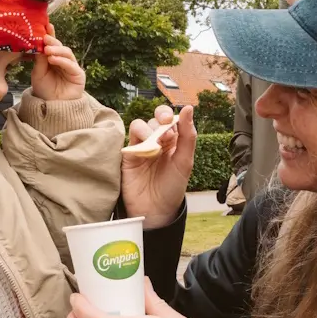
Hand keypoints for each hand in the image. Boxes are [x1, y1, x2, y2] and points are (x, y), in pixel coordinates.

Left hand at [31, 31, 85, 101]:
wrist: (51, 107)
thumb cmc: (44, 90)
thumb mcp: (38, 73)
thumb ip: (40, 60)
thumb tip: (40, 44)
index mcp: (53, 58)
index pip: (52, 44)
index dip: (50, 35)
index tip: (46, 25)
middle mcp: (63, 61)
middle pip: (60, 47)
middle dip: (53, 41)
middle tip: (44, 38)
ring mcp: (71, 67)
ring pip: (67, 53)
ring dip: (58, 50)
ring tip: (47, 50)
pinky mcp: (78, 75)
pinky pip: (71, 65)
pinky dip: (62, 61)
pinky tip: (53, 59)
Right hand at [122, 105, 195, 229]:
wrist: (154, 209)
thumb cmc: (172, 187)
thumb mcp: (185, 162)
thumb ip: (188, 136)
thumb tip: (188, 108)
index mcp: (174, 141)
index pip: (174, 119)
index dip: (173, 116)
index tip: (174, 122)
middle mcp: (158, 140)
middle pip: (156, 117)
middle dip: (160, 114)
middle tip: (164, 122)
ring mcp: (141, 146)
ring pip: (140, 124)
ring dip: (148, 130)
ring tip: (154, 148)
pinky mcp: (128, 154)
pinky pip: (127, 137)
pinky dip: (136, 139)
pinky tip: (144, 151)